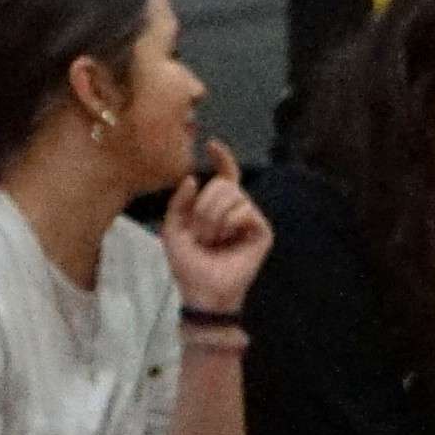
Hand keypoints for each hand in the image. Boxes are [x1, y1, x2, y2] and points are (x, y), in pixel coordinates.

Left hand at [161, 145, 269, 313]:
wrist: (202, 290)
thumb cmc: (188, 263)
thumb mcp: (172, 229)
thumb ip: (179, 202)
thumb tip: (194, 178)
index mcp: (217, 206)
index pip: (225, 175)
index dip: (222, 158)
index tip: (211, 144)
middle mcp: (237, 207)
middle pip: (223, 184)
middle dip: (204, 208)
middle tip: (200, 234)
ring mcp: (251, 218)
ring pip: (232, 196)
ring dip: (213, 219)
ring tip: (212, 241)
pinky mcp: (262, 230)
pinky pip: (244, 210)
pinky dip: (229, 225)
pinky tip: (227, 241)